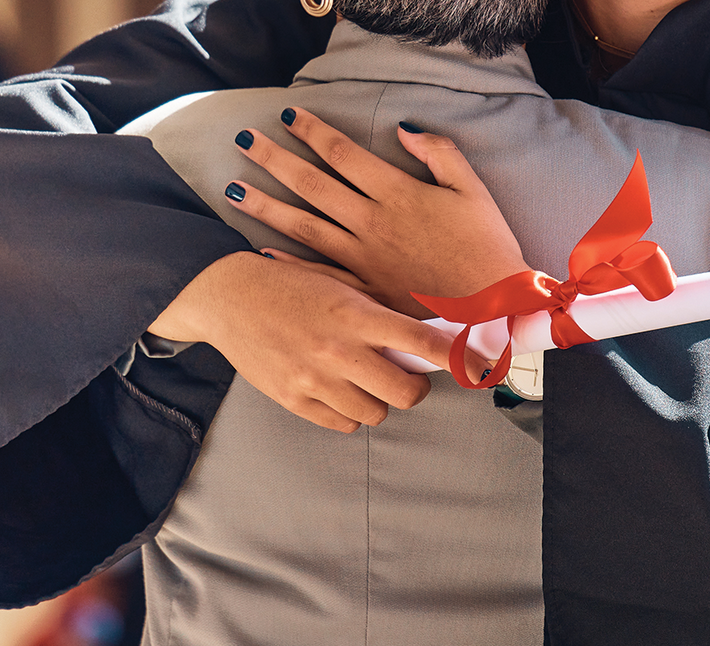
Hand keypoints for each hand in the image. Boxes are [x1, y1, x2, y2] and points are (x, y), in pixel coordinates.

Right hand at [149, 251, 453, 432]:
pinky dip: (349, 412)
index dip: (458, 358)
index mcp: (356, 314)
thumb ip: (381, 312)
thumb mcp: (341, 285)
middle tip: (407, 375)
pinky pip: (343, 424)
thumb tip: (429, 336)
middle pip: (406, 393)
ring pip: (376, 413)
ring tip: (364, 378)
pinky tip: (339, 389)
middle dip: (415, 387)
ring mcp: (315, 380)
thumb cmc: (292, 286)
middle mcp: (339, 350)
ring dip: (379, 399)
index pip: (421, 341)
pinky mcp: (294, 400)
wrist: (230, 296)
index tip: (480, 367)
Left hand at [226, 109, 528, 316]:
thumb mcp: (472, 190)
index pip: (342, 153)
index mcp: (396, 193)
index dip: (311, 130)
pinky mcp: (363, 291)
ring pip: (303, 226)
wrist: (495, 309)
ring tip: (232, 188)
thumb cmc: (487, 247)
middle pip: (311, 184)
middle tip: (243, 138)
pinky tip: (260, 250)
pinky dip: (287, 262)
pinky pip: (317, 273)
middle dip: (274, 158)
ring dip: (266, 206)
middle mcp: (370, 223)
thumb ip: (439, 153)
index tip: (285, 114)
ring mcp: (362, 259)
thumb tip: (404, 127)